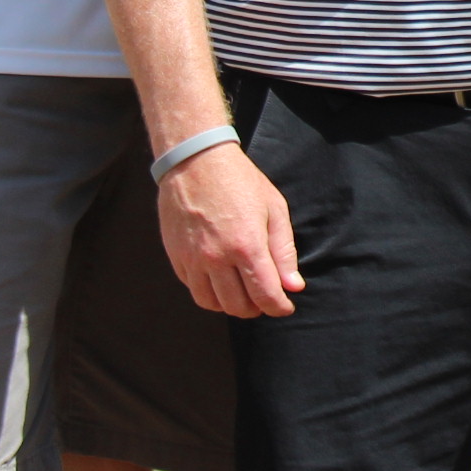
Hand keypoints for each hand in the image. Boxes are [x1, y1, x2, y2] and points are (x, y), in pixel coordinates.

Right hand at [155, 140, 301, 315]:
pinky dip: (210, 294)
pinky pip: (193, 289)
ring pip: (212, 303)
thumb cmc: (241, 181)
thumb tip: (293, 287)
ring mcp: (193, 259)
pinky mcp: (176, 256)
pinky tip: (221, 282)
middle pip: (238, 305)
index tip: (285, 307)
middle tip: (265, 299)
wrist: (196, 161)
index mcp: (247, 245)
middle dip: (257, 308)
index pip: (265, 295)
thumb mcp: (274, 209)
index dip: (278, 307)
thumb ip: (284, 251)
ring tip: (244, 295)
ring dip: (231, 306)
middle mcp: (217, 257)